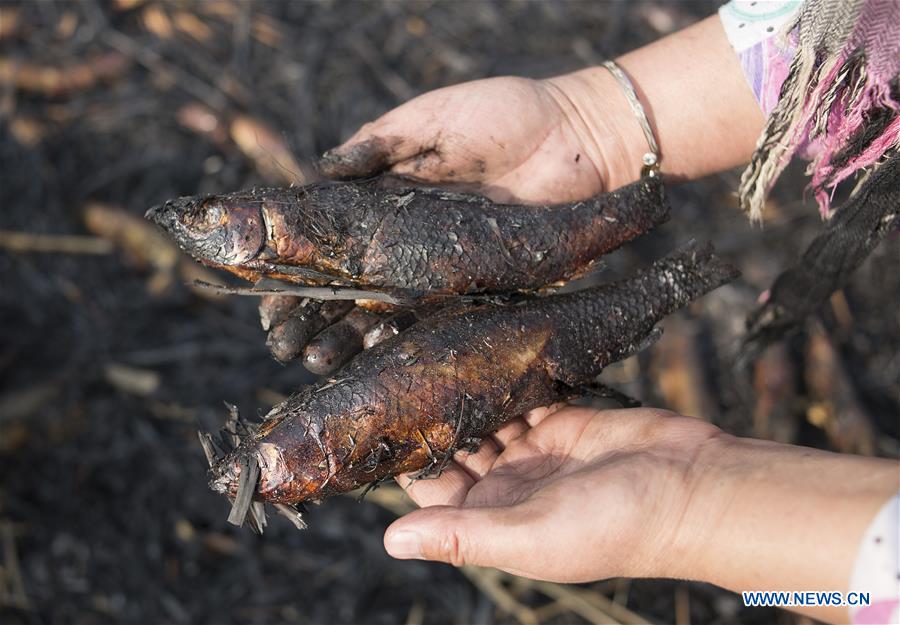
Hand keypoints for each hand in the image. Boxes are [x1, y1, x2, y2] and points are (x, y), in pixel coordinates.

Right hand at [261, 73, 638, 371]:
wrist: (579, 138)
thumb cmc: (506, 114)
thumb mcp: (435, 118)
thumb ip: (382, 141)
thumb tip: (326, 167)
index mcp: (390, 198)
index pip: (332, 240)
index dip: (298, 268)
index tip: (266, 297)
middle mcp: (408, 240)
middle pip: (350, 283)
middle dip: (313, 314)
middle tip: (282, 344)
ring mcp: (441, 267)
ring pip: (384, 309)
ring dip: (348, 337)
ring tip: (316, 361)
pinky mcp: (477, 285)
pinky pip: (434, 318)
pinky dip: (402, 338)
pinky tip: (372, 356)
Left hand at [383, 405, 897, 623]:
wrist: (693, 488)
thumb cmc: (616, 526)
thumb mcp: (529, 536)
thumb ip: (461, 535)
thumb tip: (390, 541)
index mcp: (494, 520)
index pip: (431, 490)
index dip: (404, 460)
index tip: (374, 422)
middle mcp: (509, 486)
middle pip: (454, 448)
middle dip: (430, 418)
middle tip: (395, 372)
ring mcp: (535, 450)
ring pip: (484, 417)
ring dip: (462, 394)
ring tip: (427, 355)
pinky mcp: (561, 419)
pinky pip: (520, 396)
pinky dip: (501, 380)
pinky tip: (474, 354)